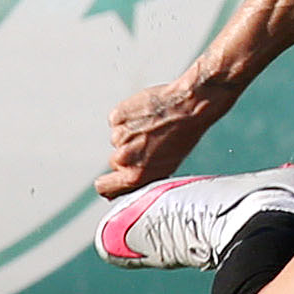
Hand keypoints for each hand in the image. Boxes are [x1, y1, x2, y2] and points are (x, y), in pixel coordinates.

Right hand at [96, 73, 230, 197]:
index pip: (104, 187)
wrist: (190, 105)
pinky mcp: (117, 115)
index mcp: (135, 176)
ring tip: (152, 127)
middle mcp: (124, 158)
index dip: (107, 183)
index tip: (112, 178)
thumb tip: (122, 187)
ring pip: (118, 139)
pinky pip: (118, 120)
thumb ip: (142, 179)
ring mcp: (119, 136)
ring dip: (130, 134)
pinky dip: (128, 117)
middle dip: (128, 155)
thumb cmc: (183, 137)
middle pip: (115, 161)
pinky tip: (146, 114)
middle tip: (149, 144)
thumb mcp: (167, 167)